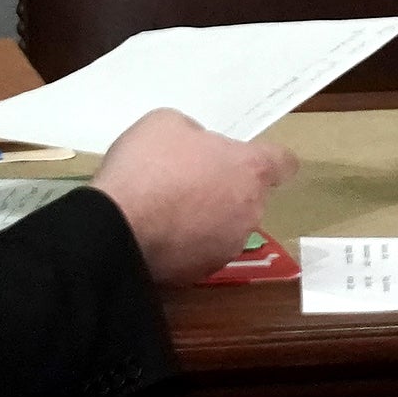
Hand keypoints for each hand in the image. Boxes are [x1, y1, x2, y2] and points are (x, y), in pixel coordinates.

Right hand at [92, 108, 297, 285]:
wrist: (114, 228)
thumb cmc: (146, 166)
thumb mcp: (166, 123)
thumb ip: (194, 133)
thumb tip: (197, 149)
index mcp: (250, 170)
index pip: (283, 163)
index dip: (268, 159)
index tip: (250, 160)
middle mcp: (250, 211)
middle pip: (249, 196)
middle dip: (226, 189)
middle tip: (189, 181)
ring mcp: (227, 246)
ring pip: (226, 227)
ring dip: (207, 219)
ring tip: (168, 212)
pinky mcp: (201, 273)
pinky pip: (200, 252)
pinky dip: (186, 246)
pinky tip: (158, 236)